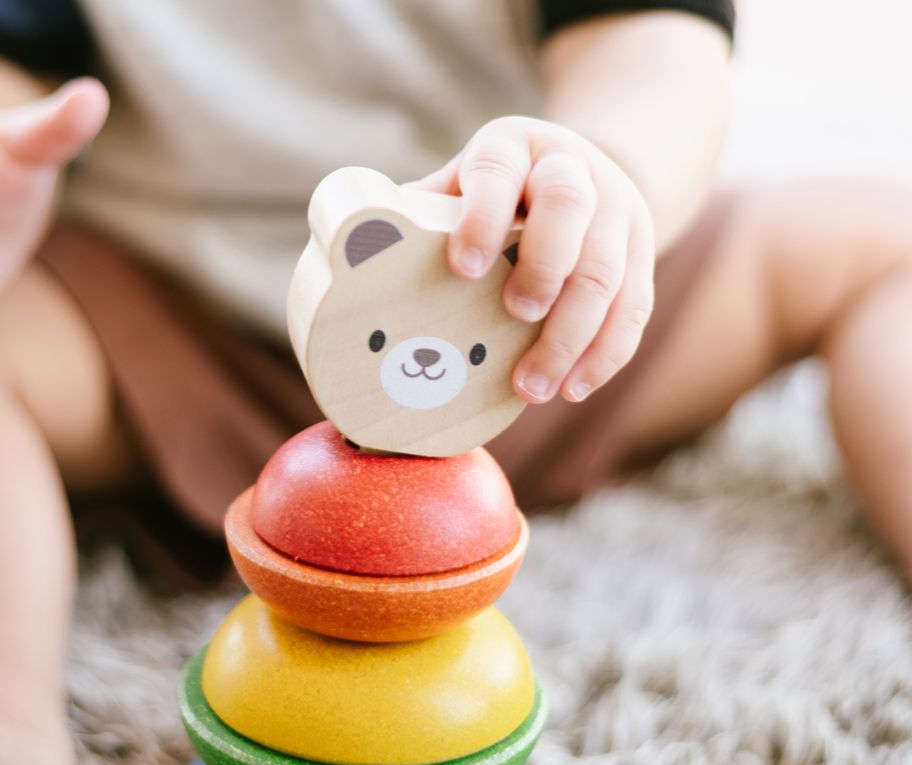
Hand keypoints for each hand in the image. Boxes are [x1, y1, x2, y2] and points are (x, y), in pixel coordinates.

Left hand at [412, 116, 655, 403]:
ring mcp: (616, 210)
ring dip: (573, 335)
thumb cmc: (498, 190)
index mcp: (513, 148)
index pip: (498, 170)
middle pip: (572, 212)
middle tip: (515, 317)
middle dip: (544, 269)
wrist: (585, 169)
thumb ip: (420, 213)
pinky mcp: (642, 252)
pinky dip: (606, 353)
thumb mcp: (461, 183)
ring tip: (533, 388)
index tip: (461, 267)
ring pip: (609, 271)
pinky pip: (635, 306)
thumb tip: (347, 260)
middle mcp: (574, 169)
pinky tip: (574, 390)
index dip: (482, 216)